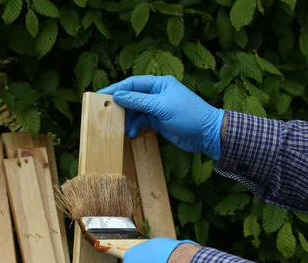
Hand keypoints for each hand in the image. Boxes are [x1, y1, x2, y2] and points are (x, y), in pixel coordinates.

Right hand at [98, 75, 225, 159]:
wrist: (206, 134)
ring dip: (127, 119)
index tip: (101, 95)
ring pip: (135, 111)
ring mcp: (157, 108)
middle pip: (132, 97)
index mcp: (159, 83)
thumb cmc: (188, 114)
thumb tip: (118, 96)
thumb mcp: (161, 106)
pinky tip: (131, 133)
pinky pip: (141, 122)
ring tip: (120, 128)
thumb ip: (138, 101)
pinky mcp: (158, 122)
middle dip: (120, 106)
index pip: (132, 83)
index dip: (116, 88)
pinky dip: (135, 127)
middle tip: (106, 113)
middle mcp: (157, 94)